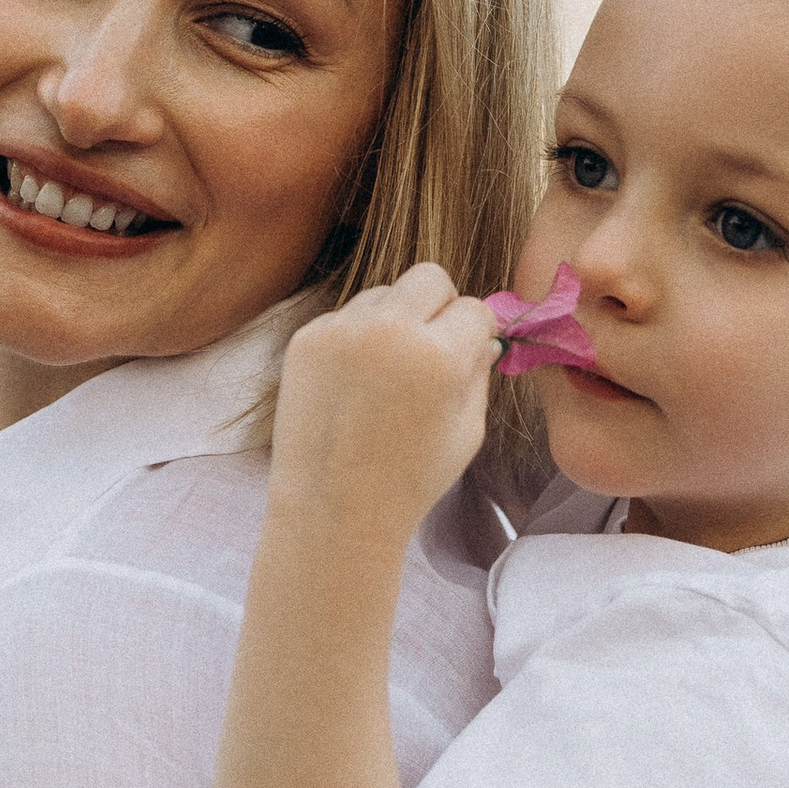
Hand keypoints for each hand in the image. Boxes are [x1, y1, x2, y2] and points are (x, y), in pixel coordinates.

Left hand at [268, 267, 499, 538]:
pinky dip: (357, 339)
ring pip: (385, 293)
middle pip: (430, 277)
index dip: (478, 331)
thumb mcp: (467, 430)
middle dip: (441, 305)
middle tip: (434, 344)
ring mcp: (341, 331)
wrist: (333, 510)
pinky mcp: (307, 339)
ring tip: (388, 374)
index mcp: (439, 356)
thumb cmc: (410, 480)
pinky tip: (354, 384)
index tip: (471, 349)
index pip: (474, 309)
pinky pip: (346, 317)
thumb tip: (482, 335)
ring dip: (396, 319)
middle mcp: (389, 331)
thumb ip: (479, 372)